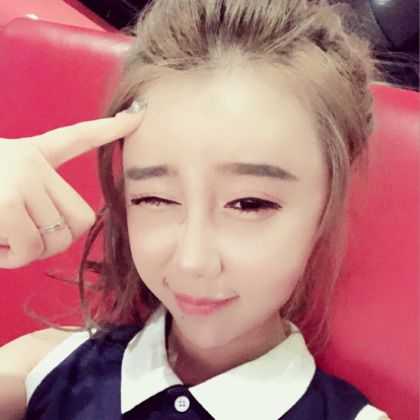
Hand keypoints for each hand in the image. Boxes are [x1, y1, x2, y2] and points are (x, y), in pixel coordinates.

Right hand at [0, 105, 146, 268]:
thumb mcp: (3, 182)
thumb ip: (34, 198)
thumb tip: (64, 230)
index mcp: (31, 153)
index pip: (79, 137)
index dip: (110, 129)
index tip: (138, 115)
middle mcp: (31, 162)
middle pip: (80, 217)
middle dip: (56, 240)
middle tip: (25, 242)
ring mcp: (21, 179)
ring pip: (55, 238)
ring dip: (28, 253)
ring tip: (0, 241)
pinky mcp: (8, 201)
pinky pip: (28, 247)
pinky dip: (10, 259)